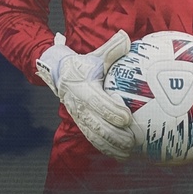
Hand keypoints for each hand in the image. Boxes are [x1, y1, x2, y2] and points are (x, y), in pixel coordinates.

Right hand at [37, 31, 134, 159]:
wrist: (60, 76)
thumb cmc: (84, 65)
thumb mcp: (95, 56)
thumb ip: (111, 49)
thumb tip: (126, 37)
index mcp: (82, 87)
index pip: (96, 102)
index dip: (110, 111)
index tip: (126, 117)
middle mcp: (78, 104)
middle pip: (96, 123)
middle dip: (114, 134)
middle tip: (132, 139)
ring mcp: (79, 117)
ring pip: (94, 135)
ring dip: (111, 145)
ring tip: (129, 151)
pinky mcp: (81, 124)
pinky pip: (92, 140)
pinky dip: (106, 149)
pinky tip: (121, 156)